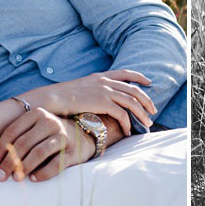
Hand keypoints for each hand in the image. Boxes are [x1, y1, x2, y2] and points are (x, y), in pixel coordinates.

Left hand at [0, 109, 93, 180]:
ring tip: (15, 178)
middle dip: (9, 162)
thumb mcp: (32, 130)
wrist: (83, 135)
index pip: (13, 131)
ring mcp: (64, 136)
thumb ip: (13, 137)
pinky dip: (42, 173)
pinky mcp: (74, 151)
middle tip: (0, 176)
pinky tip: (32, 179)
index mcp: (37, 114)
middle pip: (24, 143)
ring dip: (24, 167)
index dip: (0, 148)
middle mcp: (50, 122)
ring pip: (39, 152)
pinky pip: (55, 164)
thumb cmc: (49, 134)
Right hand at [24, 70, 155, 133]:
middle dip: (146, 100)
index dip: (138, 77)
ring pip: (132, 102)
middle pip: (133, 89)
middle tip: (153, 110)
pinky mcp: (103, 102)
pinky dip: (127, 123)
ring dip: (142, 114)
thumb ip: (92, 91)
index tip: (148, 82)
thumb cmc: (61, 98)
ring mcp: (104, 91)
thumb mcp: (80, 89)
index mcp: (99, 76)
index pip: (124, 73)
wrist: (51, 99)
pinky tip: (128, 131)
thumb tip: (99, 102)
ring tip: (147, 123)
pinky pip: (122, 114)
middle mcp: (104, 81)